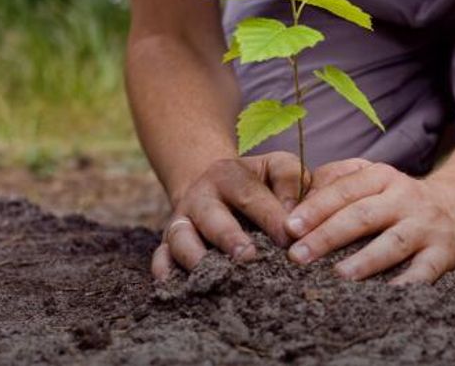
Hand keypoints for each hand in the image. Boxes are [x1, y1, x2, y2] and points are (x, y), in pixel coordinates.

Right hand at [151, 151, 305, 279]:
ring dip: (196, 257)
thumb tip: (294, 219)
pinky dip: (166, 272)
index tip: (289, 239)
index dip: (270, 216)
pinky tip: (179, 287)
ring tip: (216, 277)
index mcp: (228, 175)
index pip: (250, 194)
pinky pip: (160, 258)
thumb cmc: (257, 182)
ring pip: (180, 238)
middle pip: (211, 217)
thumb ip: (290, 181)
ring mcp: (181, 221)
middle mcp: (200, 197)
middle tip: (248, 257)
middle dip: (229, 238)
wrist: (213, 186)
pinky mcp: (168, 244)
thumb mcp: (275, 168)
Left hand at [283, 159, 454, 283]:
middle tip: (298, 256)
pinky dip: (406, 284)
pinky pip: (424, 271)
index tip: (289, 227)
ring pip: (392, 243)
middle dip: (327, 236)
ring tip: (338, 275)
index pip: (344, 191)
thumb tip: (295, 199)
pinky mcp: (445, 253)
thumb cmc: (399, 198)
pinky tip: (385, 296)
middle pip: (362, 216)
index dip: (315, 208)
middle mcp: (404, 198)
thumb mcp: (373, 179)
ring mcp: (425, 226)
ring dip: (365, 260)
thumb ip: (337, 183)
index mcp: (381, 177)